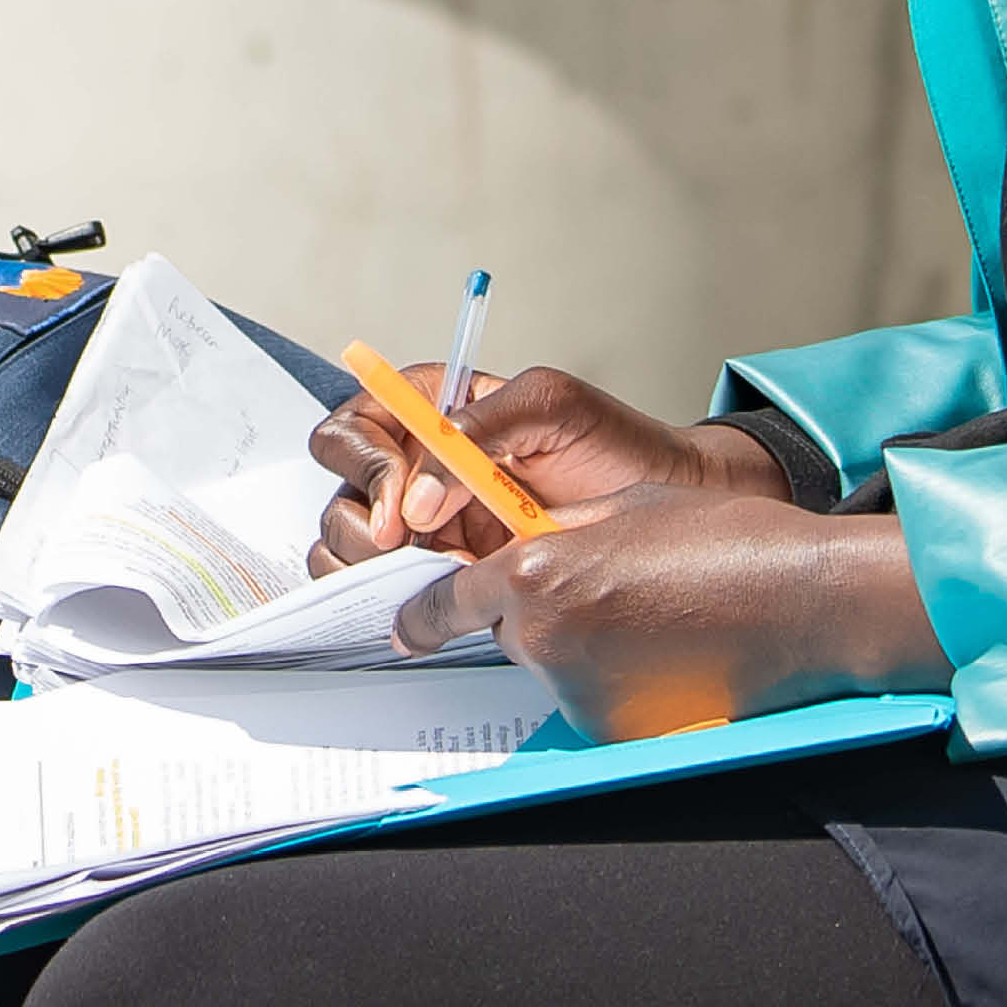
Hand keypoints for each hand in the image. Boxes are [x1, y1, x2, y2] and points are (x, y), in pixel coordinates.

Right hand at [304, 365, 784, 570]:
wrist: (666, 508)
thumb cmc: (616, 447)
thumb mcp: (553, 405)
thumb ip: (479, 427)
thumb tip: (421, 497)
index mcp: (428, 411)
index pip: (352, 430)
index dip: (365, 469)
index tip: (406, 506)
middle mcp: (415, 468)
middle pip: (339, 496)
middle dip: (365, 529)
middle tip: (417, 550)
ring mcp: (426, 527)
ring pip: (347, 550)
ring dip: (378, 569)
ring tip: (447, 573)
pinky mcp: (444, 575)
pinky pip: (387, 591)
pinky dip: (398, 601)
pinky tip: (451, 597)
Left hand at [384, 491, 945, 741]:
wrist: (803, 602)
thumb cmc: (727, 542)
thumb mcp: (626, 506)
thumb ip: (559, 529)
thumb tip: (519, 540)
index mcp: (537, 573)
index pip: (448, 604)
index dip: (425, 617)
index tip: (409, 629)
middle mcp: (546, 638)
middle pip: (511, 633)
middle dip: (541, 615)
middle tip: (611, 593)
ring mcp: (581, 692)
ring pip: (556, 668)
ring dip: (585, 648)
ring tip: (659, 620)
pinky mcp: (616, 730)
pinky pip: (593, 703)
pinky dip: (618, 684)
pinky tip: (671, 655)